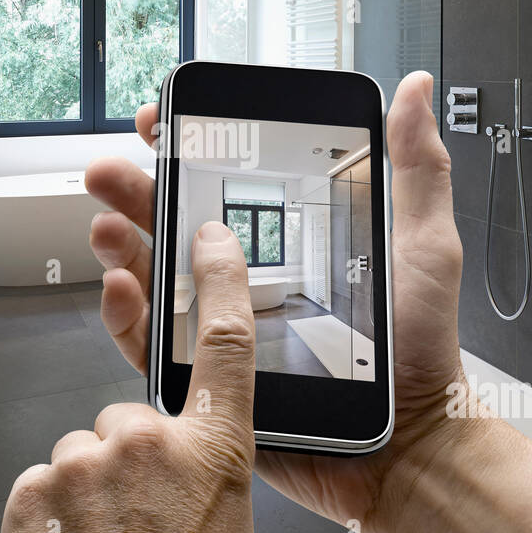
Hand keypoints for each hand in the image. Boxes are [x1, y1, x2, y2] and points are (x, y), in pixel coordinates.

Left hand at [0, 219, 258, 532]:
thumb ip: (215, 513)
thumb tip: (193, 510)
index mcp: (218, 460)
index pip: (224, 343)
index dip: (217, 279)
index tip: (203, 233)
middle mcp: (152, 445)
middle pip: (133, 420)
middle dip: (132, 464)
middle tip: (136, 531)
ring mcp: (86, 463)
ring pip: (84, 455)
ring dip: (90, 495)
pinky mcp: (32, 490)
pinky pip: (44, 488)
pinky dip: (53, 520)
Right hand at [84, 71, 466, 532]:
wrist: (409, 443)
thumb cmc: (421, 350)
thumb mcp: (423, 244)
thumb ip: (416, 167)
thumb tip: (414, 90)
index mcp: (287, 242)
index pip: (225, 184)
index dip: (187, 150)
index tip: (162, 123)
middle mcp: (247, 280)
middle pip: (175, 224)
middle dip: (135, 191)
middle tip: (108, 171)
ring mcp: (222, 329)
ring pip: (154, 279)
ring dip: (122, 246)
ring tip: (108, 224)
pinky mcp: (205, 380)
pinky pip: (152, 347)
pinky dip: (127, 316)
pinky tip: (123, 287)